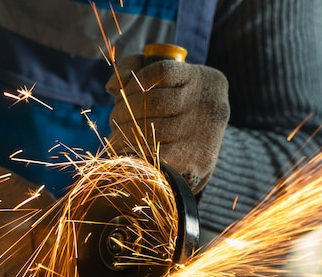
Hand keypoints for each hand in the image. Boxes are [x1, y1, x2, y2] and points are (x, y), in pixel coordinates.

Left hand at [106, 55, 229, 192]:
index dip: (134, 81)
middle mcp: (210, 106)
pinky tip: (125, 152)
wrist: (199, 155)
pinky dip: (133, 153)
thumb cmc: (175, 110)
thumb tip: (112, 86)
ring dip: (123, 133)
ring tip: (116, 135)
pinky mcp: (198, 165)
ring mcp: (205, 137)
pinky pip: (154, 158)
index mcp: (206, 80)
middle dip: (123, 109)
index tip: (122, 91)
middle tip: (115, 117)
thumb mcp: (162, 80)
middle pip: (154, 102)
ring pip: (151, 131)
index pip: (162, 70)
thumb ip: (133, 67)